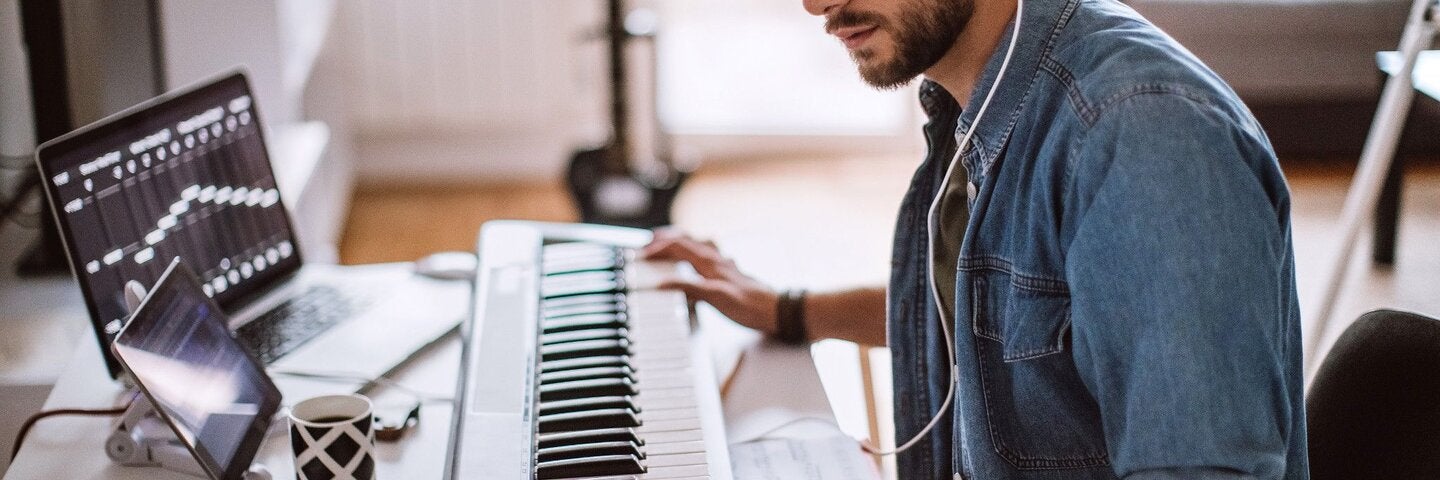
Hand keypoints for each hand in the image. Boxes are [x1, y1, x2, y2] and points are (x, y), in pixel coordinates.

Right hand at [640, 229, 779, 334]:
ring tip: (669, 243)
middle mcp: (717, 260)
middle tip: (648, 243)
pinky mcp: (732, 275)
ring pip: (699, 247)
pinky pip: (710, 257)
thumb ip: (689, 288)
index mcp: (710, 263)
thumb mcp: (716, 298)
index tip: (640, 254)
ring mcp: (725, 267)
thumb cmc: (750, 306)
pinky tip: (702, 261)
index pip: (678, 247)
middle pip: (687, 242)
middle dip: (666, 241)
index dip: (657, 249)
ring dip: (681, 243)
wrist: (778, 311)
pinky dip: (698, 254)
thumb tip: (663, 282)